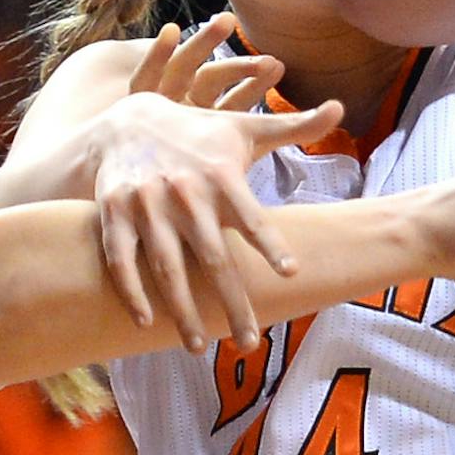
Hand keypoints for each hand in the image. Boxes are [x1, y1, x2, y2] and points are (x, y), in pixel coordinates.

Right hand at [85, 19, 337, 352]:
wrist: (127, 121)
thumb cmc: (198, 134)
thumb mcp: (244, 126)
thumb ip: (294, 127)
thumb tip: (340, 107)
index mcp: (221, 177)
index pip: (251, 216)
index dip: (271, 244)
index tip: (292, 273)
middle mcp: (185, 194)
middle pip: (212, 258)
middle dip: (231, 303)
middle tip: (249, 344)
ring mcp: (146, 205)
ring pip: (166, 267)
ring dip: (182, 310)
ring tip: (198, 347)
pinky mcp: (114, 214)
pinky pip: (121, 259)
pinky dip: (131, 290)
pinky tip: (147, 322)